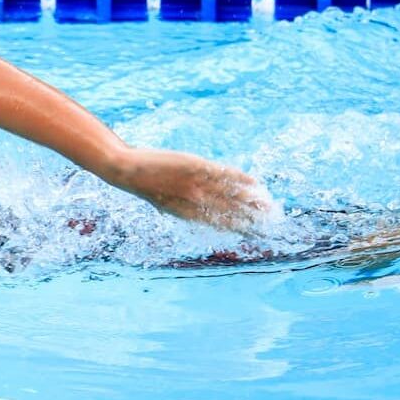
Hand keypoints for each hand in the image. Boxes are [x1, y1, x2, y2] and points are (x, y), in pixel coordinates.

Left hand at [110, 148, 274, 235]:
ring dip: (252, 200)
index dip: (240, 229)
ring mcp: (197, 184)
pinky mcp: (196, 166)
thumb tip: (200, 212)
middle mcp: (196, 202)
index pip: (221, 225)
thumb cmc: (146, 187)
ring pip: (231, 195)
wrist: (128, 171)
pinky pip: (223, 174)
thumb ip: (185, 208)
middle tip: (272, 220)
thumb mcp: (166, 203)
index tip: (256, 233)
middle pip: (231, 213)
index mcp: (189, 215)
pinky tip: (253, 182)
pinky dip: (239, 179)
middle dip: (252, 217)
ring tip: (269, 205)